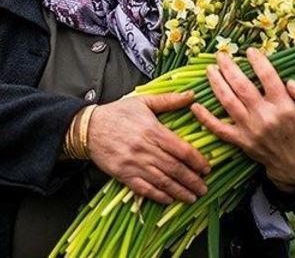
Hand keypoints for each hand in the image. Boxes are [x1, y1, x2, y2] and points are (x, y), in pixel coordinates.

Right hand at [88, 92, 210, 204]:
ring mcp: (134, 164)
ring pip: (162, 181)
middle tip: (204, 188)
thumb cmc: (117, 113)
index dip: (197, 161)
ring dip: (180, 191)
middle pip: (175, 168)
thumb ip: (168, 100)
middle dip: (192, 180)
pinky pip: (144, 189)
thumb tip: (191, 95)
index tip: (206, 168)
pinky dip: (158, 196)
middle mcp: (145, 149)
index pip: (182, 150)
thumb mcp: (143, 101)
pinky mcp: (123, 174)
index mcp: (153, 131)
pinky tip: (169, 200)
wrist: (88, 127)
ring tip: (192, 197)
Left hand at [191, 48, 294, 192]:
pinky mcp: (241, 141)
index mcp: (283, 106)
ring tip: (210, 69)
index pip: (268, 77)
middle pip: (242, 87)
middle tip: (221, 55)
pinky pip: (219, 129)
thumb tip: (290, 81)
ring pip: (228, 102)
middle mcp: (264, 116)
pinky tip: (195, 106)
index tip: (250, 51)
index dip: (258, 62)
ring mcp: (250, 129)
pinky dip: (205, 118)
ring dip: (216, 84)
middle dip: (229, 68)